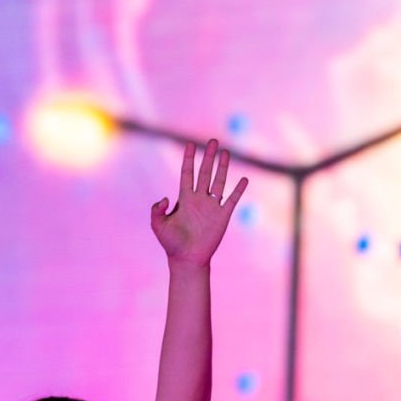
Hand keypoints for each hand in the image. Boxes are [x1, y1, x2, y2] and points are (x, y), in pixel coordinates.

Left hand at [150, 139, 247, 266]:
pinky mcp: (222, 216)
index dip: (189, 159)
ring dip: (222, 167)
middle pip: (205, 173)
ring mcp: (212, 207)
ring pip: (219, 182)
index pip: (187, 173)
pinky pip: (232, 200)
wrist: (187, 259)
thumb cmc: (171, 244)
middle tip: (213, 141)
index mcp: (184, 199)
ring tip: (225, 152)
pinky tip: (244, 179)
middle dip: (208, 157)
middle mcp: (199, 199)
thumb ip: (156, 211)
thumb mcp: (158, 226)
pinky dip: (239, 190)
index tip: (190, 144)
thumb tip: (165, 198)